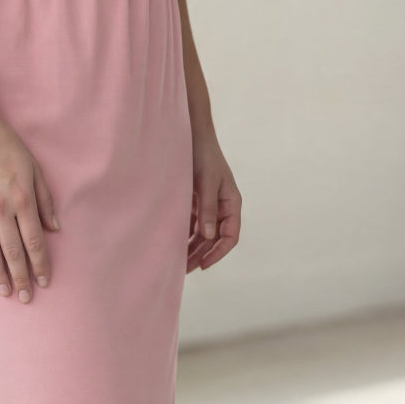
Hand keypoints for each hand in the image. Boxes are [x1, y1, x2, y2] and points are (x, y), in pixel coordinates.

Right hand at [0, 113, 58, 303]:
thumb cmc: (8, 148)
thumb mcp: (34, 170)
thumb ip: (45, 201)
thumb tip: (54, 229)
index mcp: (22, 200)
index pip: (34, 241)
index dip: (40, 264)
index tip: (44, 281)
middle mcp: (0, 209)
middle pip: (13, 251)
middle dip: (21, 277)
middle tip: (26, 297)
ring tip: (4, 292)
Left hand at [188, 111, 240, 270]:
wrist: (191, 134)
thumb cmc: (202, 155)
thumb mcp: (206, 182)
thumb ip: (207, 209)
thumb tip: (209, 237)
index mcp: (231, 202)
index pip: (230, 235)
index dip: (218, 252)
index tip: (204, 265)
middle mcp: (222, 206)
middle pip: (215, 238)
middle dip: (202, 254)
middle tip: (186, 269)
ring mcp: (209, 204)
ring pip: (203, 233)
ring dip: (192, 247)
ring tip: (178, 262)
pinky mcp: (196, 200)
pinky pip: (192, 223)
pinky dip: (185, 234)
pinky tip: (173, 244)